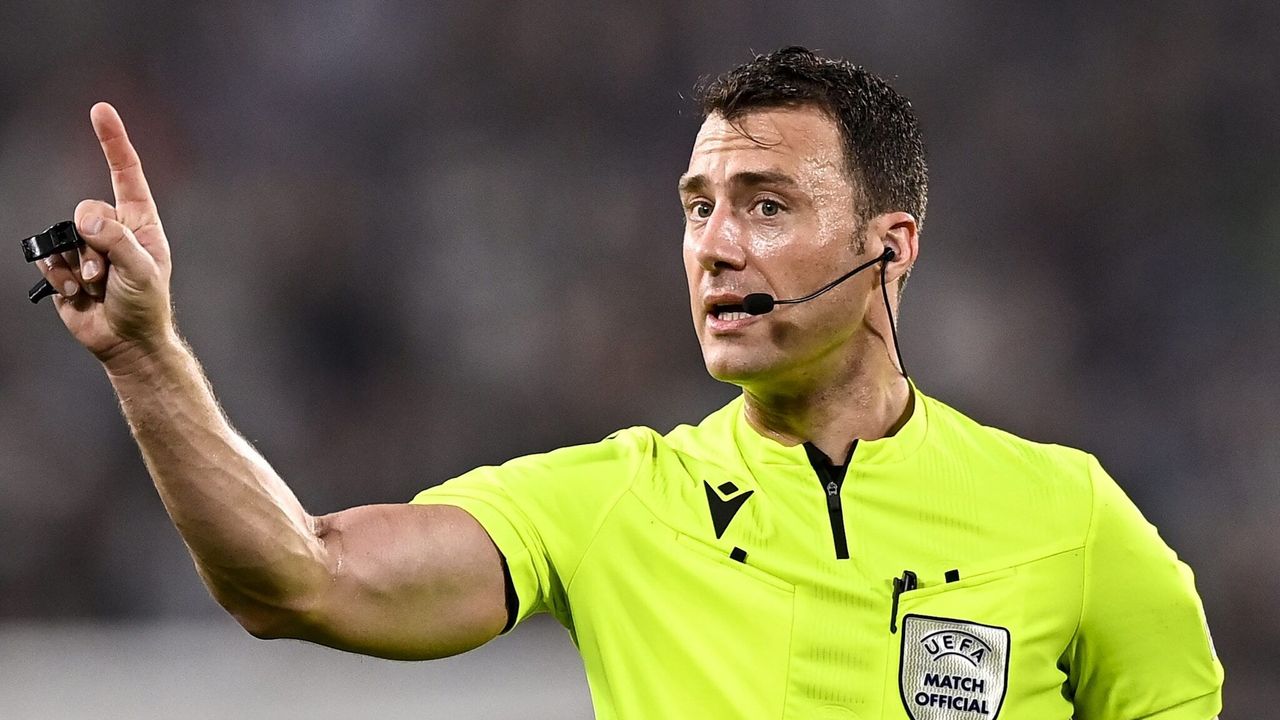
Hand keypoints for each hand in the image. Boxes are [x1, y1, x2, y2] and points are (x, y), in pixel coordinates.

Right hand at [37, 103, 174, 363]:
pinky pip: (48, 257)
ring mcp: (87, 246)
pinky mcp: (65, 265)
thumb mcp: (142, 272)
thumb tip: (87, 218)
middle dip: (92, 244)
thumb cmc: (145, 305)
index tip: (100, 110)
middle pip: (86, 210)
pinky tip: (76, 293)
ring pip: (64, 235)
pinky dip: (58, 276)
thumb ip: (117, 241)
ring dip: (76, 265)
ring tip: (95, 286)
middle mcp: (113, 228)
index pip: (125, 174)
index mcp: (140, 223)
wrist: (125, 341)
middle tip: (106, 275)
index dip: (113, 141)